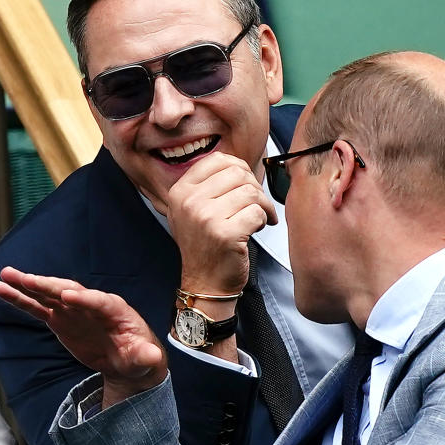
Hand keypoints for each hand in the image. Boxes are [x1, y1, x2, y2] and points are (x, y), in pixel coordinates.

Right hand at [0, 266, 166, 407]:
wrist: (126, 360)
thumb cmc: (139, 357)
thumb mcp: (145, 359)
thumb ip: (145, 355)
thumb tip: (152, 355)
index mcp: (115, 310)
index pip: (99, 301)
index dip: (83, 299)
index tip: (66, 296)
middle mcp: (91, 304)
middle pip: (68, 290)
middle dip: (48, 286)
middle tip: (28, 280)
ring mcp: (73, 310)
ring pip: (48, 294)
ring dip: (26, 285)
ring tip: (4, 277)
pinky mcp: (60, 319)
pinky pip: (38, 307)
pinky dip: (20, 299)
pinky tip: (2, 289)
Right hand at [166, 152, 276, 296]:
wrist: (204, 284)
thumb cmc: (205, 247)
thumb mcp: (191, 211)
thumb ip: (207, 185)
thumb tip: (238, 164)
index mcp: (180, 191)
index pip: (217, 160)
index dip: (239, 168)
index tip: (245, 184)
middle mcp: (189, 202)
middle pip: (237, 173)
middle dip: (254, 188)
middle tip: (255, 205)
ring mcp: (206, 218)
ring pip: (250, 192)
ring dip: (262, 206)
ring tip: (257, 219)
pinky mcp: (225, 234)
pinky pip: (257, 213)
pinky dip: (264, 220)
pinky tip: (256, 230)